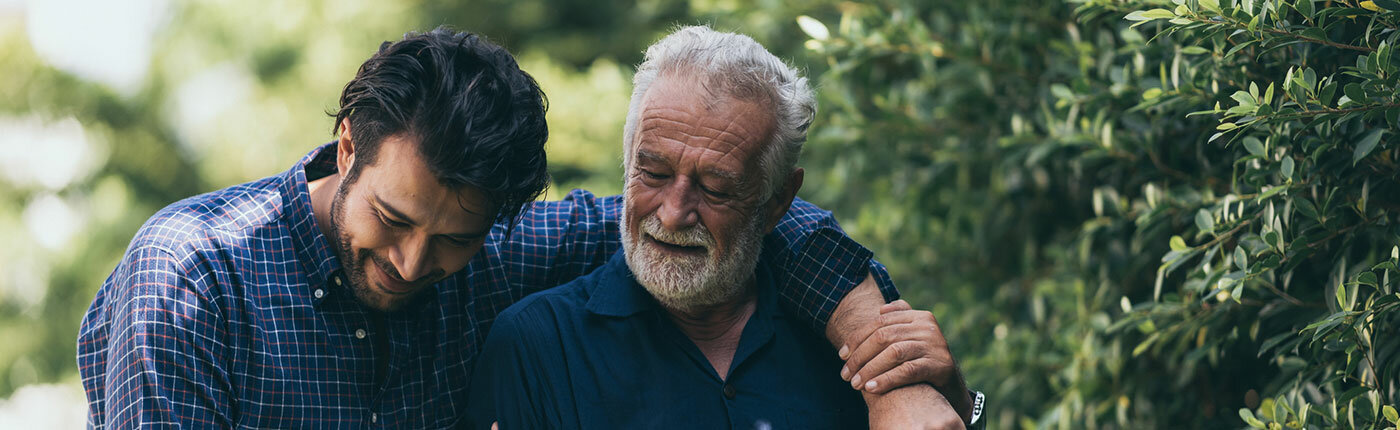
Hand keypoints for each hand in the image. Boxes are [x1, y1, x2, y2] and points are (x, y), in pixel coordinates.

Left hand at [840, 300, 971, 421]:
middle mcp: (927, 326)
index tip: (841, 355)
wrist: (952, 382)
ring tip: (856, 384)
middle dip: (860, 356)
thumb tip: (880, 309)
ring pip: (894, 353)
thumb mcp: (912, 336)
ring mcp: (935, 345)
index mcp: (918, 315)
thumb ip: (898, 320)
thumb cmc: (923, 358)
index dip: (857, 338)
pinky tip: (872, 388)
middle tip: (846, 375)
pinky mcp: (940, 365)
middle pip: (884, 337)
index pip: (880, 322)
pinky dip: (887, 379)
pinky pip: (907, 371)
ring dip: (870, 369)